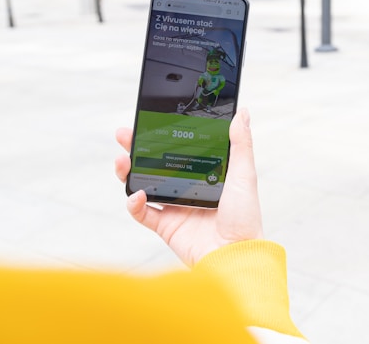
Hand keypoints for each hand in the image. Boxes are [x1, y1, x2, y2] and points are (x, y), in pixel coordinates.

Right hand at [114, 108, 262, 266]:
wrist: (236, 255)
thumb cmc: (246, 218)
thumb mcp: (244, 175)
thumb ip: (241, 144)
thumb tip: (242, 113)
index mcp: (205, 174)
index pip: (180, 148)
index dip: (163, 135)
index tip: (150, 120)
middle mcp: (188, 188)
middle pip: (156, 163)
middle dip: (137, 148)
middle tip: (124, 134)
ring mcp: (175, 207)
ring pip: (144, 185)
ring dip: (129, 172)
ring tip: (122, 160)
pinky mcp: (166, 226)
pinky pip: (142, 213)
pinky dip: (133, 203)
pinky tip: (136, 194)